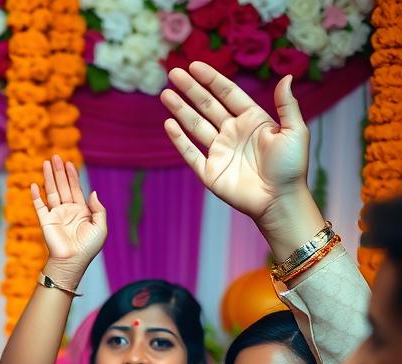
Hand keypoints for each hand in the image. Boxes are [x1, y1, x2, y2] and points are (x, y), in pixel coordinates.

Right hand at [31, 156, 106, 281]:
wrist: (72, 262)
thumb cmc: (88, 248)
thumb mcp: (100, 227)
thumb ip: (98, 209)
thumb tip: (93, 192)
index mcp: (81, 211)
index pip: (75, 189)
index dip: (72, 175)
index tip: (69, 163)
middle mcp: (67, 211)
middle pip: (62, 186)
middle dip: (59, 171)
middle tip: (55, 156)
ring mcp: (55, 216)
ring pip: (51, 192)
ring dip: (49, 177)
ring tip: (46, 163)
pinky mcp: (45, 222)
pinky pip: (39, 206)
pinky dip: (36, 196)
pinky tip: (34, 185)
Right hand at [161, 62, 318, 235]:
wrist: (280, 200)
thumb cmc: (291, 167)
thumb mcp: (295, 131)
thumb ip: (287, 105)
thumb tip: (287, 77)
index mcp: (251, 119)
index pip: (227, 94)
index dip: (211, 80)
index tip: (195, 66)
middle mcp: (232, 132)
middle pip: (207, 106)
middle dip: (191, 89)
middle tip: (174, 74)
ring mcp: (219, 152)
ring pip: (195, 126)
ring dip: (181, 110)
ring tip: (166, 95)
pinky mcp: (210, 172)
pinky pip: (191, 154)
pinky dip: (179, 140)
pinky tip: (169, 125)